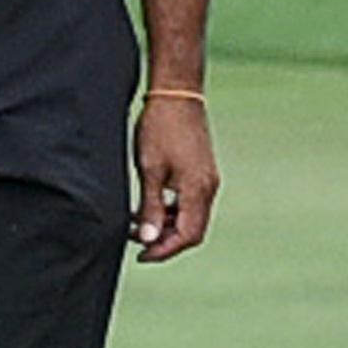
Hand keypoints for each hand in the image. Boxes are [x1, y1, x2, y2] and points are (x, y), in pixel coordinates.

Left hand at [132, 95, 216, 261]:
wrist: (177, 93)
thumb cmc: (160, 127)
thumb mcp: (149, 169)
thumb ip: (149, 206)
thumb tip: (147, 239)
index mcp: (198, 188)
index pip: (187, 235)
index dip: (164, 250)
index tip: (141, 254)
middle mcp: (208, 187)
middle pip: (193, 230)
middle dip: (166, 241)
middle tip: (138, 242)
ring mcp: (208, 178)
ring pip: (192, 217)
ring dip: (168, 226)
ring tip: (140, 223)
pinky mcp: (203, 171)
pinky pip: (191, 202)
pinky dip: (173, 211)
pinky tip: (151, 205)